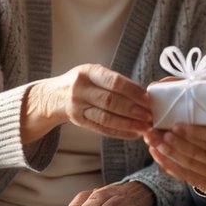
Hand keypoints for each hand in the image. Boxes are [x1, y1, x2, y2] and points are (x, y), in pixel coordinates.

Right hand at [31, 64, 152, 139]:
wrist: (55, 95)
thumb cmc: (83, 82)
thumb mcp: (93, 73)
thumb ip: (114, 81)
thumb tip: (144, 94)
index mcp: (88, 72)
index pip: (114, 82)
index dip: (133, 91)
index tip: (148, 99)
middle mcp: (80, 89)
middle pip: (110, 101)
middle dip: (133, 109)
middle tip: (150, 115)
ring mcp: (77, 106)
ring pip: (106, 117)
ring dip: (128, 123)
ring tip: (145, 127)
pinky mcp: (78, 121)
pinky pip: (101, 128)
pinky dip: (119, 132)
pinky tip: (133, 133)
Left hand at [144, 72, 205, 191]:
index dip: (191, 133)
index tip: (174, 125)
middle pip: (199, 153)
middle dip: (175, 145)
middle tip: (157, 133)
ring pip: (195, 167)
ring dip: (173, 157)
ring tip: (156, 146)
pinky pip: (198, 178)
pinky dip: (181, 171)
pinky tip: (167, 163)